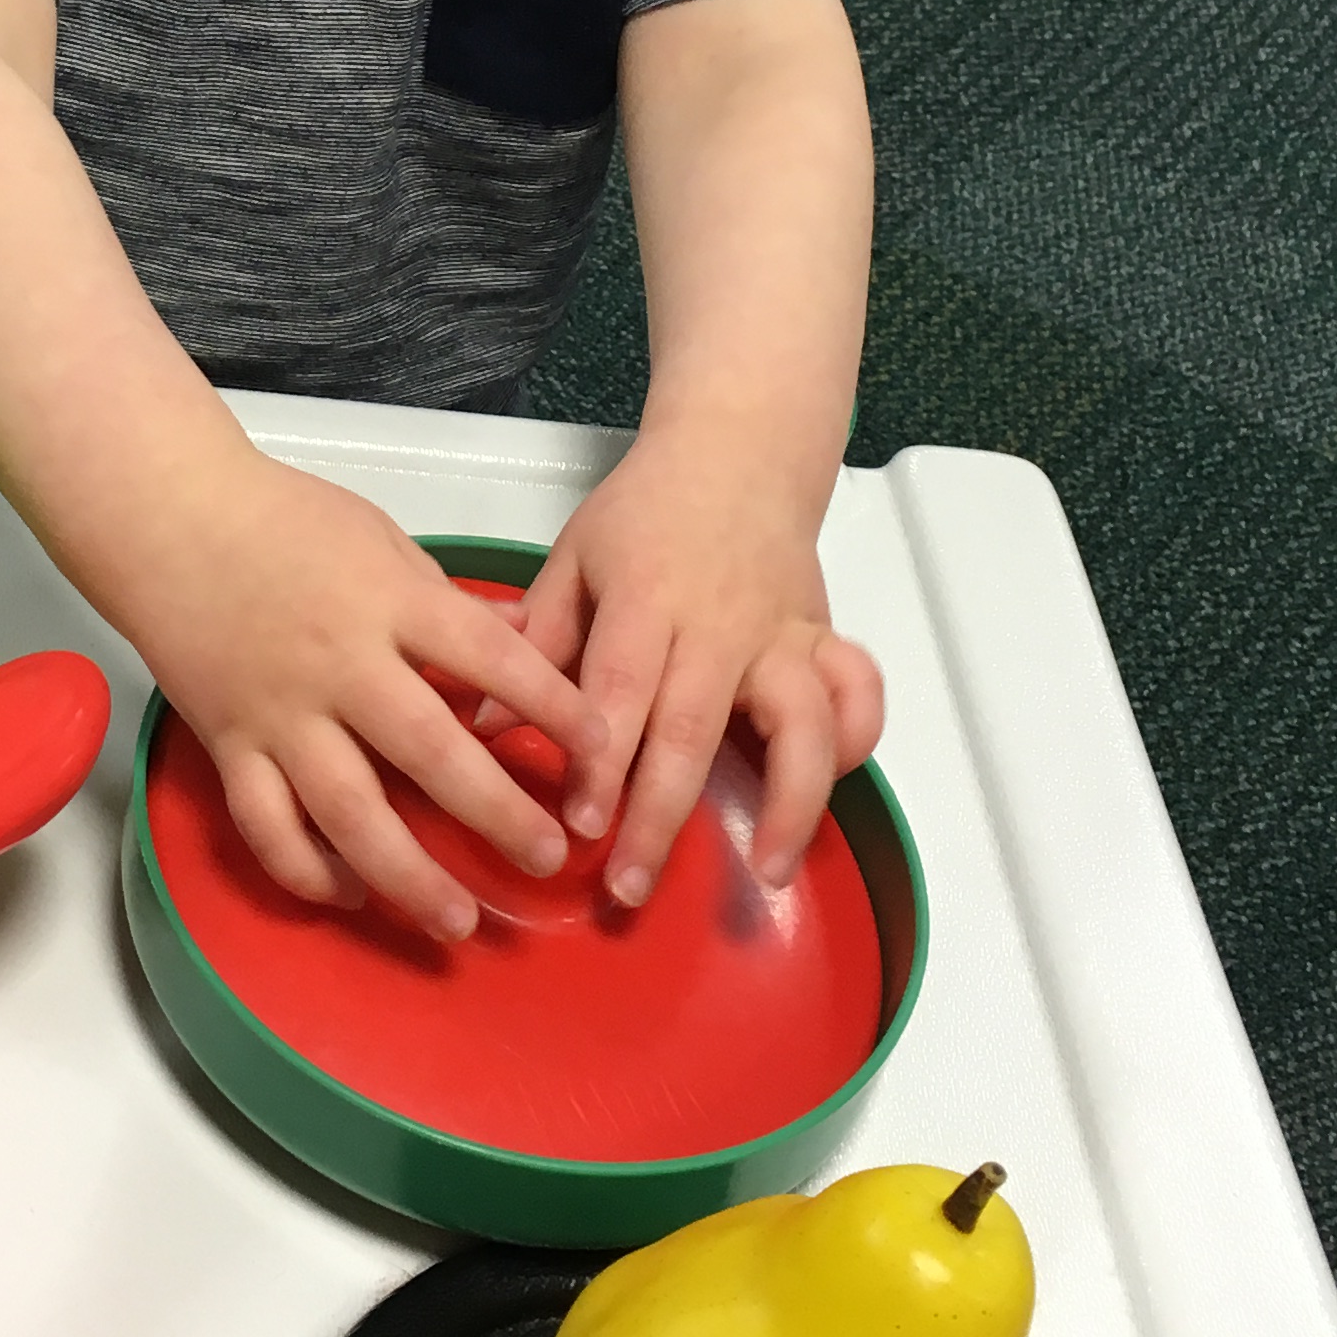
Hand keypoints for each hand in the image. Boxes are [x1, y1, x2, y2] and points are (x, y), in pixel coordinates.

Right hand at [134, 456, 610, 941]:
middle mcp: (340, 667)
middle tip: (548, 858)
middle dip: (496, 814)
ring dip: (408, 875)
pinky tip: (352, 894)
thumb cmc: (282, 517)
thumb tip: (527, 638)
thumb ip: (450, 601)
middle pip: (430, 753)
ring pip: (349, 813)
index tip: (600, 749)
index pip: (489, 659)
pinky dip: (308, 871)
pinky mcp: (230, 746)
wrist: (168, 519)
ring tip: (458, 921)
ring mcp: (281, 714)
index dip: (552, 706)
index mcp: (388, 604)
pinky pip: (269, 827)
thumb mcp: (382, 536)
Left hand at [522, 431, 881, 905]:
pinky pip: (857, 694)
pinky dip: (855, 741)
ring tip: (765, 870)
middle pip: (697, 727)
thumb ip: (535, 641)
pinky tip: (828, 789)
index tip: (583, 824)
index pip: (622, 688)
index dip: (603, 760)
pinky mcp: (823, 638)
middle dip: (663, 813)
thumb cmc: (642, 513)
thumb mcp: (574, 558)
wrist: (737, 451)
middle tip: (630, 886)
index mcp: (647, 597)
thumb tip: (479, 727)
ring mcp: (782, 633)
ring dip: (787, 802)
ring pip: (800, 723)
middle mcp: (721, 622)